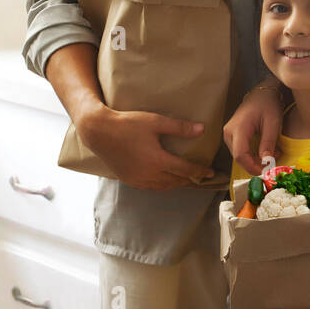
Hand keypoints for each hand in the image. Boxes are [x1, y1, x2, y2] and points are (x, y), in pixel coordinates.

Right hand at [78, 106, 214, 189]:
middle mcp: (148, 174)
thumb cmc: (127, 124)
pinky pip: (149, 186)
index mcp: (157, 160)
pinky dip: (160, 184)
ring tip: (184, 179)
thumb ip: (179, 127)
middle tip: (200, 177)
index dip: (200, 171)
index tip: (211, 172)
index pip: (185, 170)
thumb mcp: (155, 122)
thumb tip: (202, 129)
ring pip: (162, 186)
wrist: (98, 132)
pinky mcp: (128, 179)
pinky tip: (163, 179)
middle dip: (189, 179)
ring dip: (175, 183)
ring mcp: (137, 179)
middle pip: (175, 181)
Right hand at [223, 88, 283, 175]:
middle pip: (239, 158)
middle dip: (256, 165)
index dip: (252, 167)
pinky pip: (241, 151)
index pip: (240, 155)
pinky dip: (253, 155)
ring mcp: (229, 134)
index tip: (266, 171)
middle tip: (273, 164)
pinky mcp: (232, 136)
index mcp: (238, 128)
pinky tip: (266, 151)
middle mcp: (229, 132)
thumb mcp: (273, 123)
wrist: (261, 93)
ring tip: (272, 154)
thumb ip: (268, 143)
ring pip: (240, 156)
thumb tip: (266, 163)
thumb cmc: (268, 104)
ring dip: (255, 160)